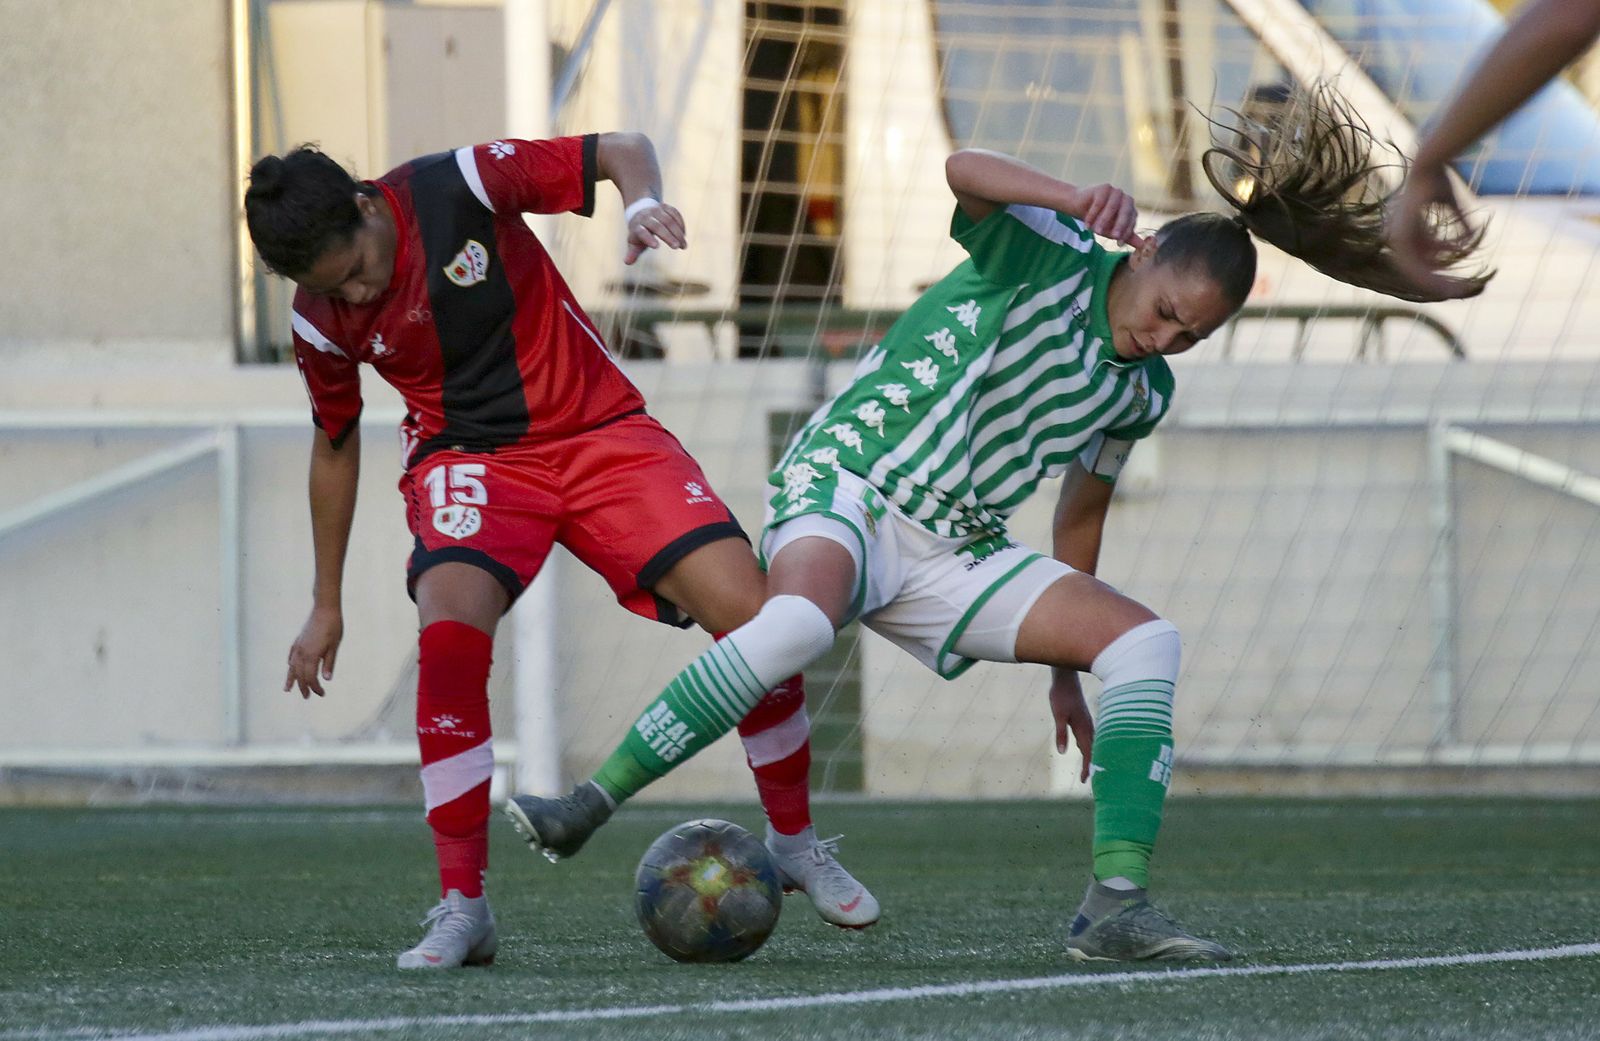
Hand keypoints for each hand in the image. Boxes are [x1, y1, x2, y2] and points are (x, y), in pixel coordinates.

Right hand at [284, 604, 342, 698]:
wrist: (325, 609)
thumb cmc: (333, 627)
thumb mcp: (334, 646)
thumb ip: (329, 663)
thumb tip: (326, 679)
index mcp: (311, 655)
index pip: (311, 677)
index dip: (315, 688)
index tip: (321, 694)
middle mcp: (302, 652)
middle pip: (300, 675)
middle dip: (303, 687)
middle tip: (306, 697)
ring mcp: (298, 646)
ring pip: (292, 666)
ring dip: (291, 678)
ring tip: (287, 689)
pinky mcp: (298, 640)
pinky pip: (292, 656)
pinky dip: (291, 664)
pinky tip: (290, 667)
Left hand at [624, 200, 687, 264]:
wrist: (640, 211)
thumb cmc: (638, 233)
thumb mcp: (634, 243)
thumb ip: (632, 253)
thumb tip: (627, 262)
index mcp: (637, 227)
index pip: (642, 232)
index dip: (648, 238)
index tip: (656, 246)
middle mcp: (646, 217)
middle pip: (657, 226)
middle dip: (668, 236)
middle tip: (677, 246)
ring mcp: (656, 210)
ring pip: (668, 219)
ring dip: (678, 232)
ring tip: (683, 245)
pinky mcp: (665, 207)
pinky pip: (674, 213)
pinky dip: (680, 224)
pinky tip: (684, 235)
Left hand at [1048, 672, 1095, 781]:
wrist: (1066, 678)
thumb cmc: (1061, 696)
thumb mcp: (1058, 716)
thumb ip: (1061, 734)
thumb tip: (1062, 753)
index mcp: (1083, 728)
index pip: (1088, 753)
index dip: (1087, 767)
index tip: (1085, 780)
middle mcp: (1088, 726)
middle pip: (1092, 750)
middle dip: (1092, 765)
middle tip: (1089, 780)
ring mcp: (1087, 722)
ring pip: (1092, 743)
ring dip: (1091, 755)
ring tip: (1090, 768)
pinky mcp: (1084, 718)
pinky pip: (1089, 736)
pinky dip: (1089, 745)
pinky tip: (1086, 747)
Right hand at [1064, 183, 1140, 245]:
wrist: (1080, 205)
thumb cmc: (1098, 219)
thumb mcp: (1112, 230)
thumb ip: (1127, 236)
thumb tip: (1142, 246)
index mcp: (1131, 209)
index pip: (1131, 221)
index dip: (1126, 233)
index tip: (1119, 244)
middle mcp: (1125, 198)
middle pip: (1125, 212)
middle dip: (1119, 225)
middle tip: (1113, 237)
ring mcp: (1115, 191)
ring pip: (1111, 207)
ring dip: (1104, 221)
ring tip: (1096, 232)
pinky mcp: (1104, 187)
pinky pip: (1099, 203)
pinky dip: (1093, 215)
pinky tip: (1087, 225)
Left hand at [1386, 161, 1486, 300]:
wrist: (1429, 164)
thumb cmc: (1439, 181)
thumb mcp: (1451, 206)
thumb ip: (1457, 227)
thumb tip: (1465, 244)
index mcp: (1404, 232)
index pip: (1419, 261)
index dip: (1436, 274)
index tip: (1454, 283)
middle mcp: (1397, 237)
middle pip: (1418, 270)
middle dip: (1439, 283)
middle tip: (1459, 293)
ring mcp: (1396, 237)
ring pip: (1417, 272)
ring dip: (1438, 283)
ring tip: (1457, 292)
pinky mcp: (1401, 236)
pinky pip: (1416, 264)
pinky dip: (1433, 275)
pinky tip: (1449, 284)